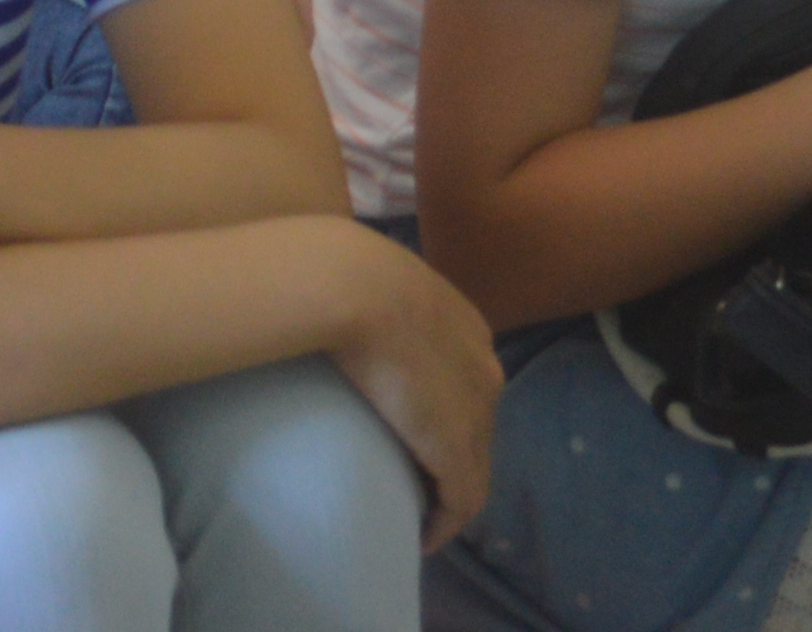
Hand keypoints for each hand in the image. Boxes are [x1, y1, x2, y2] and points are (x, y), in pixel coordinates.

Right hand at [320, 225, 508, 553]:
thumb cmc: (344, 274)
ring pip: (473, 465)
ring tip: (417, 511)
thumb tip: (328, 304)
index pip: (466, 381)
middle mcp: (483, 369)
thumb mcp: (369, 282)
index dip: (444, 411)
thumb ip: (370, 301)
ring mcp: (475, 411)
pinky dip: (445, 523)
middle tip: (411, 476)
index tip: (412, 432)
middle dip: (450, 454)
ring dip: (448, 493)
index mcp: (466, 327)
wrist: (352, 286)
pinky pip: (462, 500)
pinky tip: (424, 537)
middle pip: (475, 424)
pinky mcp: (456, 449)